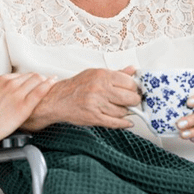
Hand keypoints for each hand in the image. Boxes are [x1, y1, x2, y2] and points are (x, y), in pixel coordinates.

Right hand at [0, 73, 53, 145]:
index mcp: (0, 81)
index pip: (19, 75)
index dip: (27, 79)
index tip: (31, 82)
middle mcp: (10, 84)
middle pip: (31, 76)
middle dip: (39, 78)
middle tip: (45, 82)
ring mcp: (17, 94)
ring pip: (37, 80)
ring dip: (45, 80)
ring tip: (52, 82)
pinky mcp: (24, 107)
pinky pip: (40, 92)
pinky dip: (48, 85)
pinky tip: (53, 83)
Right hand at [26, 66, 140, 129]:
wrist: (58, 99)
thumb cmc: (78, 86)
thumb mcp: (96, 74)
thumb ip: (116, 73)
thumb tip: (133, 70)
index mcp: (102, 76)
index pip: (130, 82)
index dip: (135, 88)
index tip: (135, 90)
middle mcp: (100, 89)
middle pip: (130, 98)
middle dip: (134, 101)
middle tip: (133, 101)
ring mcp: (97, 104)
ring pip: (123, 111)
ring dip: (125, 112)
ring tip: (121, 108)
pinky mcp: (94, 117)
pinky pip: (115, 122)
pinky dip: (124, 123)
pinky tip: (127, 122)